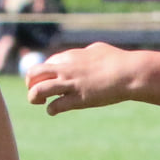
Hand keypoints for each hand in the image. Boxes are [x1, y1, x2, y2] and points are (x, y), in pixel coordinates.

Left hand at [25, 43, 142, 113]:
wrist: (129, 73)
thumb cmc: (118, 61)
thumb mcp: (98, 50)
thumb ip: (86, 53)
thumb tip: (83, 54)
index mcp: (70, 56)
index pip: (46, 63)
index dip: (43, 73)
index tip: (48, 80)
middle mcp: (66, 69)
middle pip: (34, 73)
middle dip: (30, 83)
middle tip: (36, 91)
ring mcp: (71, 84)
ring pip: (38, 90)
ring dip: (34, 97)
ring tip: (39, 102)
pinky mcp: (78, 99)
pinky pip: (55, 106)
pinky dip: (51, 109)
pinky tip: (54, 110)